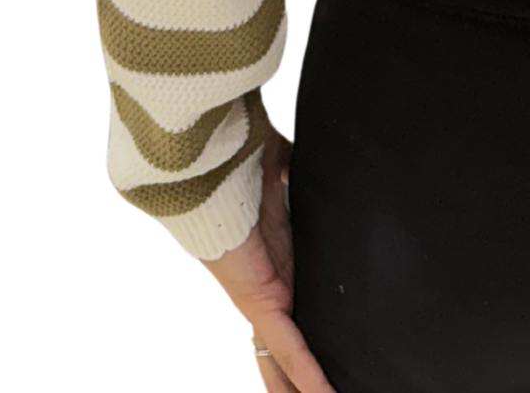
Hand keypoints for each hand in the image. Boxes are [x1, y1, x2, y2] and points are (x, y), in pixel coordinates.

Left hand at [200, 126, 338, 392]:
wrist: (203, 161)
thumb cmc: (235, 158)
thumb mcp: (281, 167)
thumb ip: (297, 173)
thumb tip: (318, 160)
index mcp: (274, 253)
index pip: (293, 305)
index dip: (306, 332)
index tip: (326, 350)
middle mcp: (266, 280)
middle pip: (282, 344)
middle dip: (297, 375)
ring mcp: (259, 293)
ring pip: (280, 357)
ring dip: (298, 384)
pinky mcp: (256, 298)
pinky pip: (284, 345)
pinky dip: (304, 372)